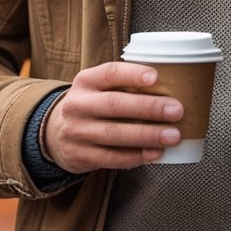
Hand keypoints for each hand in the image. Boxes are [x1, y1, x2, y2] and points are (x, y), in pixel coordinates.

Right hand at [43, 61, 182, 172]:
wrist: (54, 134)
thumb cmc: (91, 107)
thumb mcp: (97, 89)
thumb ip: (124, 86)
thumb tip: (173, 87)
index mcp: (85, 81)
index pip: (109, 73)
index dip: (132, 74)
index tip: (156, 76)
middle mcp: (77, 105)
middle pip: (114, 104)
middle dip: (148, 107)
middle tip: (176, 110)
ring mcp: (76, 132)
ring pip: (114, 133)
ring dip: (147, 135)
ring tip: (173, 135)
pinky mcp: (80, 156)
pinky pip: (111, 157)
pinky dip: (136, 156)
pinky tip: (155, 153)